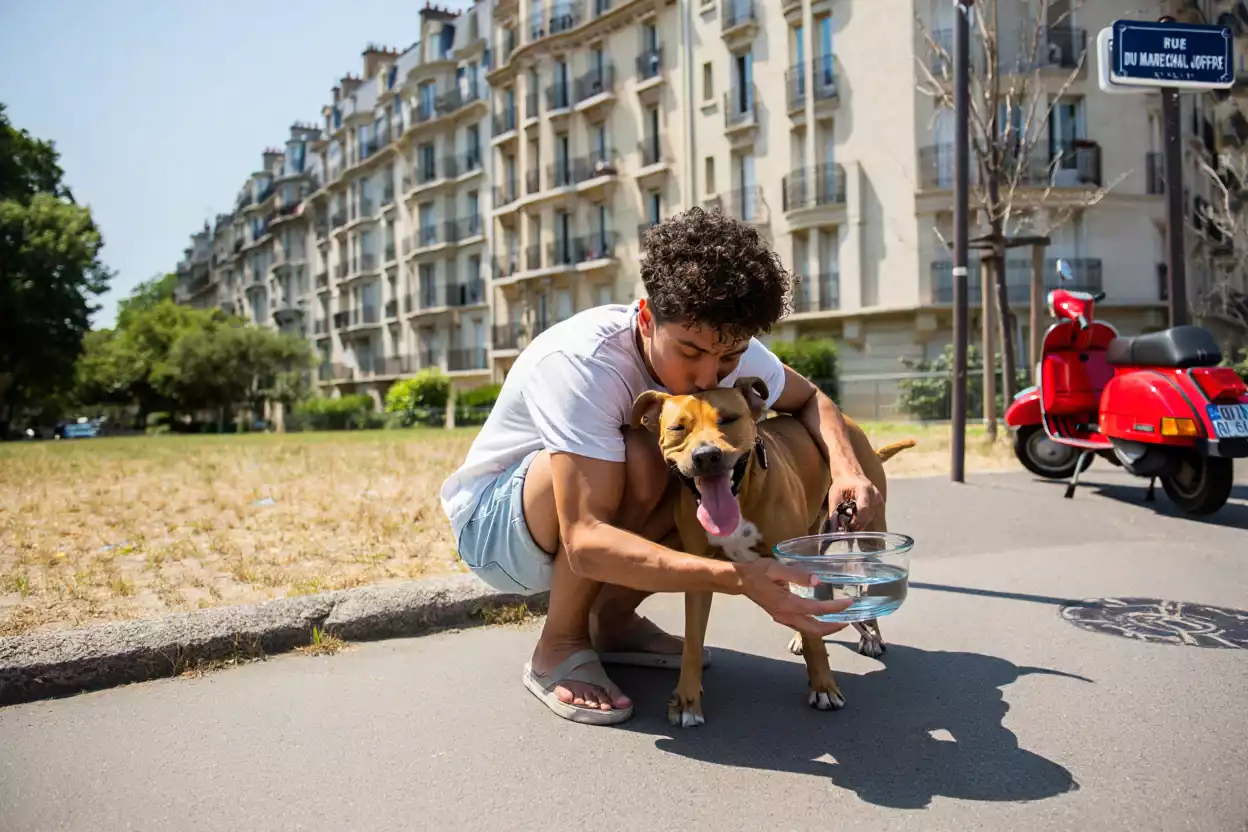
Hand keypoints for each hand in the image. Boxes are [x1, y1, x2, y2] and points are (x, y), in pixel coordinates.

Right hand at [737, 560, 852, 637]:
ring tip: (838, 620)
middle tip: (848, 620)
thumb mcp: (776, 568)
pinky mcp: (781, 617)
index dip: (835, 608)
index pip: (816, 609)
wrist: (740, 581)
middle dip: (833, 627)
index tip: (849, 602)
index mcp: (787, 604)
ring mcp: (783, 619)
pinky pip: (802, 626)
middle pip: (814, 629)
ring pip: (808, 630)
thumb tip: (817, 581)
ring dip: (825, 628)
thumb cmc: (758, 572)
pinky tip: (821, 617)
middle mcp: (786, 616)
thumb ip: (796, 574)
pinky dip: (815, 625)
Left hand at [830, 474, 881, 530]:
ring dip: (860, 522)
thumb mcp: (834, 494)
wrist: (850, 475)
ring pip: (870, 517)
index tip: (848, 524)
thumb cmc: (842, 484)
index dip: (856, 519)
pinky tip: (856, 518)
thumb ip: (834, 509)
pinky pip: (872, 515)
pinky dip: (864, 519)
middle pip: (868, 515)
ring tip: (850, 522)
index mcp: (864, 489)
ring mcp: (878, 499)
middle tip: (847, 526)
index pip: (863, 508)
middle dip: (857, 523)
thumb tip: (833, 525)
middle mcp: (874, 494)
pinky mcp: (879, 503)